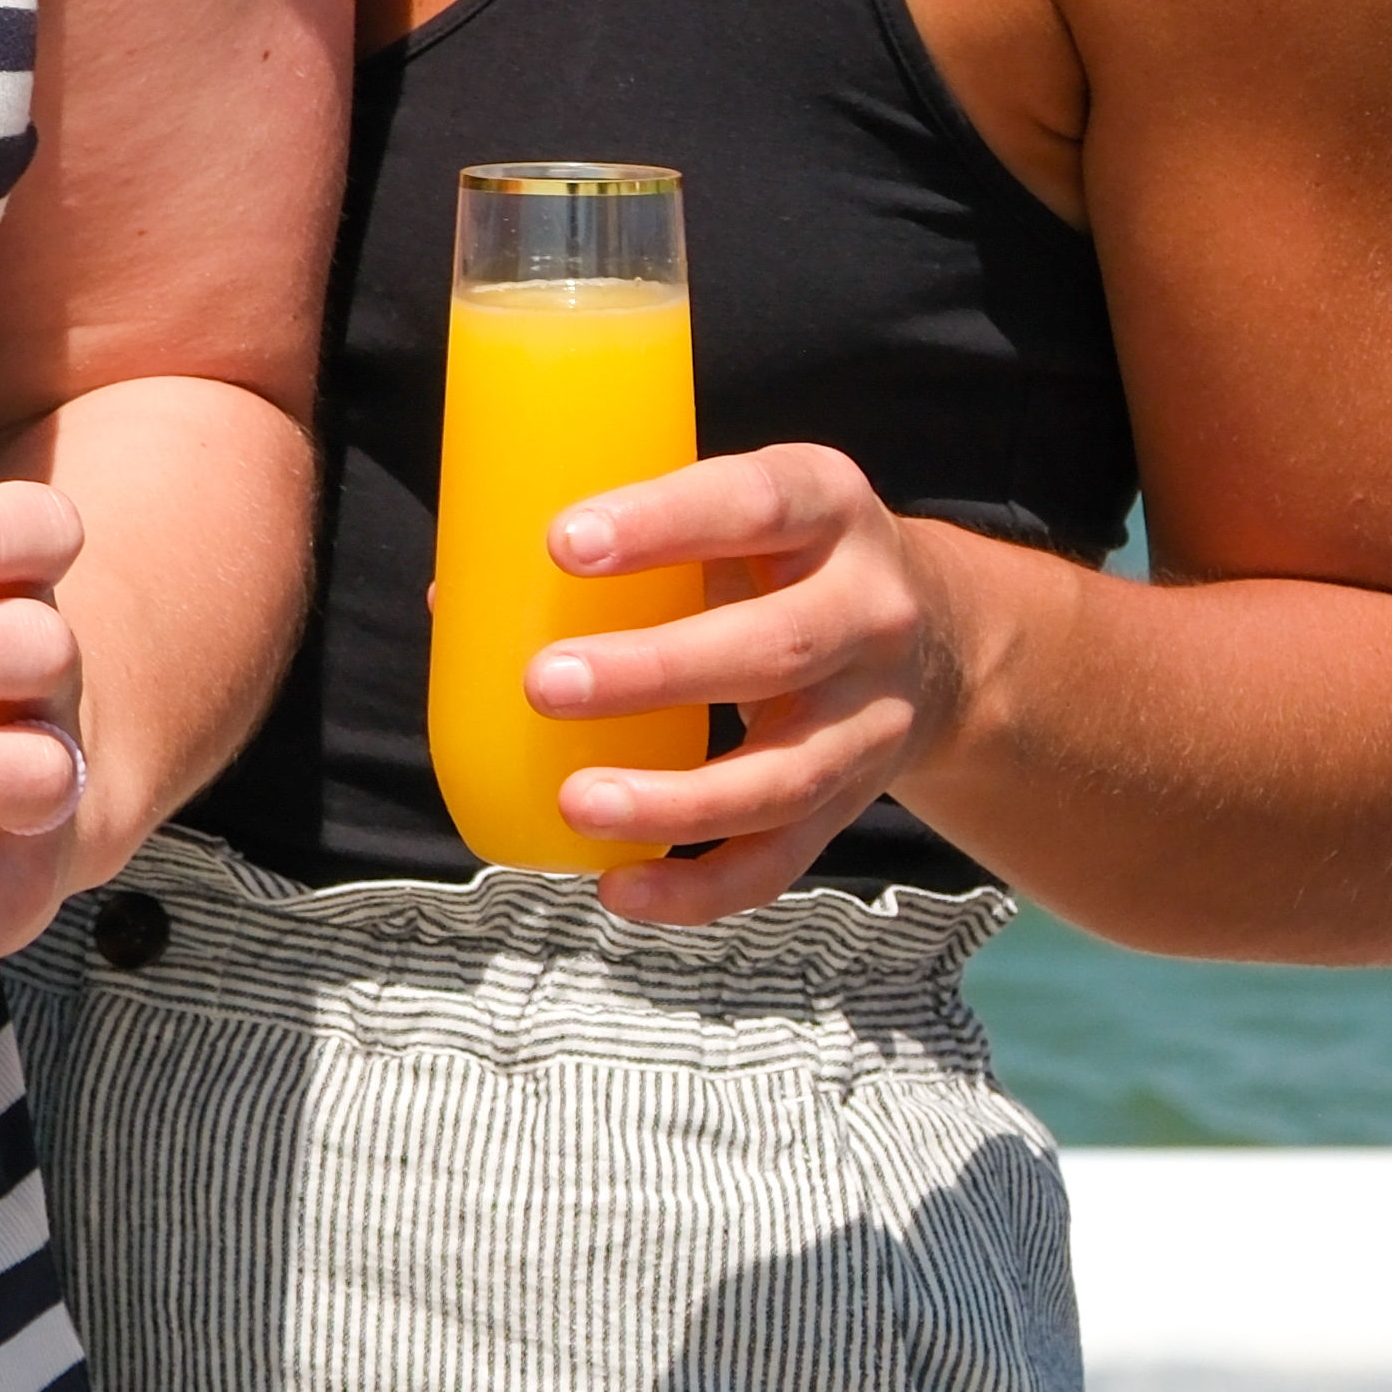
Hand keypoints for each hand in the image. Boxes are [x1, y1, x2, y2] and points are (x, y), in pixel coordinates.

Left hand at [533, 441, 988, 922]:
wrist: (936, 635)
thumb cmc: (780, 558)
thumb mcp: (734, 514)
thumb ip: (623, 541)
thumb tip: (455, 600)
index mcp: (826, 507)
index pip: (753, 504)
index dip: (662, 523)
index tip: (563, 544)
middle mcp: (869, 610)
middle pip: (775, 648)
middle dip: (655, 672)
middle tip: (545, 684)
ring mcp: (873, 715)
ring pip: (783, 773)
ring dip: (675, 799)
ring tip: (575, 802)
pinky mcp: (856, 798)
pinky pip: (783, 857)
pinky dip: (702, 885)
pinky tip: (621, 886)